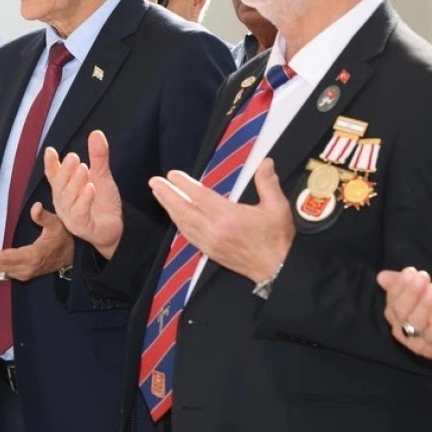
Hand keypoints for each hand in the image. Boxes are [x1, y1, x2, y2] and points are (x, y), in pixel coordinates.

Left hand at [0, 203, 71, 281]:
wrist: (75, 256)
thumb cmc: (66, 238)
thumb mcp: (58, 224)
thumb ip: (45, 217)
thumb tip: (35, 206)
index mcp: (32, 257)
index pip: (1, 257)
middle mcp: (25, 269)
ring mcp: (23, 273)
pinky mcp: (22, 274)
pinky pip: (0, 270)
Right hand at [44, 129, 122, 258]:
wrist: (116, 228)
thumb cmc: (102, 203)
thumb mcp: (101, 176)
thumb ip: (98, 156)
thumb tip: (96, 133)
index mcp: (65, 190)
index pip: (54, 175)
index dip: (51, 164)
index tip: (51, 151)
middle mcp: (63, 203)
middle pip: (59, 185)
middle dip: (65, 171)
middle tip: (74, 156)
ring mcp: (71, 216)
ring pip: (67, 199)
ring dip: (75, 183)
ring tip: (84, 168)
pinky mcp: (82, 227)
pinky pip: (79, 213)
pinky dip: (84, 200)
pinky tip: (90, 188)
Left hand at [149, 159, 292, 282]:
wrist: (277, 269)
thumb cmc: (277, 238)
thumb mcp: (277, 207)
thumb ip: (268, 183)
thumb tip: (265, 162)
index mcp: (228, 217)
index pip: (199, 197)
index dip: (184, 185)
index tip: (172, 175)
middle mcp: (214, 230)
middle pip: (184, 209)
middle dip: (167, 195)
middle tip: (154, 182)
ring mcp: (210, 243)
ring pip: (183, 223)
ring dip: (169, 207)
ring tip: (158, 194)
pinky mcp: (209, 252)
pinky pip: (188, 235)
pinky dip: (178, 223)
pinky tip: (173, 216)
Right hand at [375, 267, 431, 370]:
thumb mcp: (423, 295)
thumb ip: (404, 285)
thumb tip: (381, 276)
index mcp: (396, 316)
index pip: (392, 300)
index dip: (400, 285)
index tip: (411, 271)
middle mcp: (402, 330)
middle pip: (401, 312)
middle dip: (411, 292)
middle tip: (423, 276)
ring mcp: (418, 342)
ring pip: (417, 323)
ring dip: (425, 304)